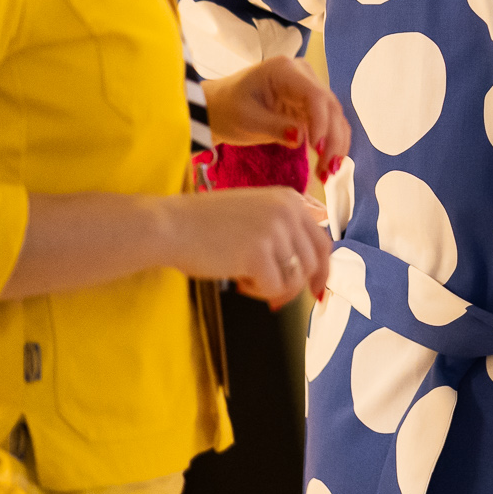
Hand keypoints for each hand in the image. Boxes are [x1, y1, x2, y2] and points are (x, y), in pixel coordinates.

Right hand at [159, 187, 331, 308]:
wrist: (170, 226)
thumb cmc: (205, 225)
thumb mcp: (255, 213)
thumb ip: (284, 230)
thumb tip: (312, 268)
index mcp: (289, 199)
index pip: (322, 240)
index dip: (322, 269)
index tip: (316, 289)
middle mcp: (287, 211)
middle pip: (312, 263)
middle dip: (295, 285)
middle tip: (271, 294)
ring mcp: (275, 231)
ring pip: (295, 278)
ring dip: (272, 287)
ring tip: (246, 279)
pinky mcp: (259, 254)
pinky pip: (274, 288)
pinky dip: (258, 292)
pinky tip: (238, 280)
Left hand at [202, 57, 350, 181]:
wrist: (216, 109)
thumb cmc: (226, 110)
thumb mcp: (247, 119)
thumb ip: (275, 127)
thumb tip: (302, 139)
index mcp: (285, 71)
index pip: (315, 95)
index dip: (321, 122)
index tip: (317, 149)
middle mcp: (303, 76)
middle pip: (330, 107)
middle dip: (333, 139)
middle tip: (328, 169)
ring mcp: (308, 90)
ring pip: (334, 118)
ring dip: (336, 145)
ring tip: (328, 172)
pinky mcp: (309, 107)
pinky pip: (328, 125)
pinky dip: (330, 144)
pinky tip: (328, 164)